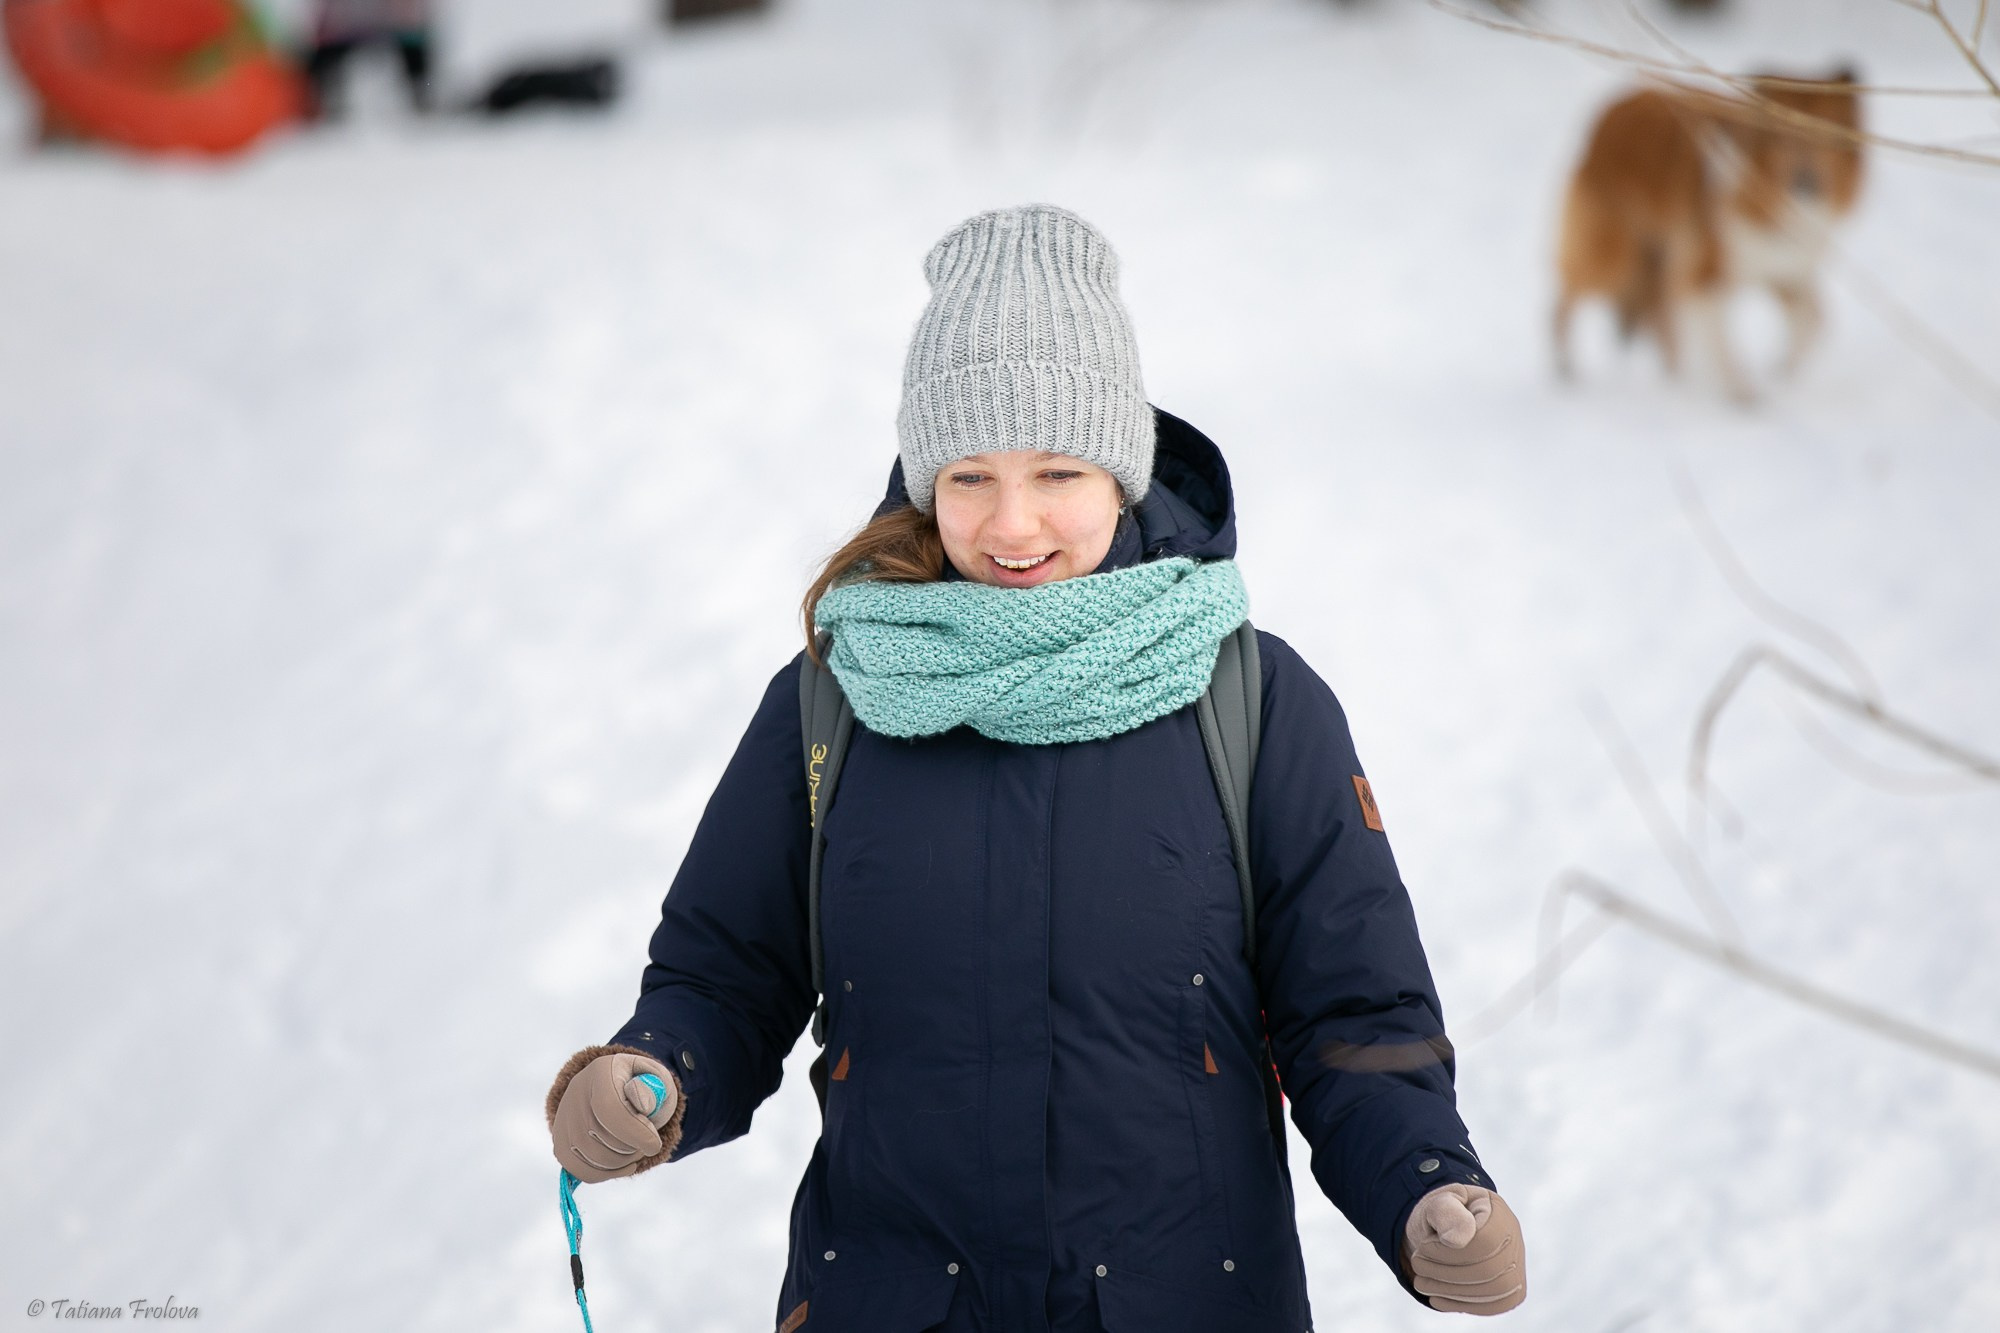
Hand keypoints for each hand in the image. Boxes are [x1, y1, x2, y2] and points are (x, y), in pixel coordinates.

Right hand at [548, 1050, 679, 1181]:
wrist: (617, 1089)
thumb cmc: (642, 1086)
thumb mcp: (655, 1079)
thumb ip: (653, 1090)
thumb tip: (644, 1107)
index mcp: (601, 1072)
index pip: (610, 1108)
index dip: (634, 1132)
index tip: (654, 1145)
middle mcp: (575, 1093)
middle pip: (600, 1137)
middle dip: (631, 1147)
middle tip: (646, 1142)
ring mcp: (564, 1120)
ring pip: (592, 1158)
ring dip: (622, 1162)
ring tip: (635, 1149)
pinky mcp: (561, 1144)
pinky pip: (582, 1171)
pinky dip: (607, 1173)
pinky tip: (624, 1164)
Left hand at [1402, 1184, 1524, 1314]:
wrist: (1445, 1230)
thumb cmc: (1442, 1214)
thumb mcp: (1437, 1203)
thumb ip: (1447, 1213)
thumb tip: (1456, 1241)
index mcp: (1497, 1212)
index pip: (1485, 1241)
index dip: (1451, 1252)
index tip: (1424, 1247)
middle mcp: (1513, 1240)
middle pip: (1489, 1270)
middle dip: (1446, 1273)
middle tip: (1418, 1264)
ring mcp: (1516, 1268)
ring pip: (1492, 1291)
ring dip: (1449, 1290)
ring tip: (1421, 1282)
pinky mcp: (1509, 1292)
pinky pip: (1492, 1306)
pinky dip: (1460, 1304)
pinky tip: (1436, 1296)